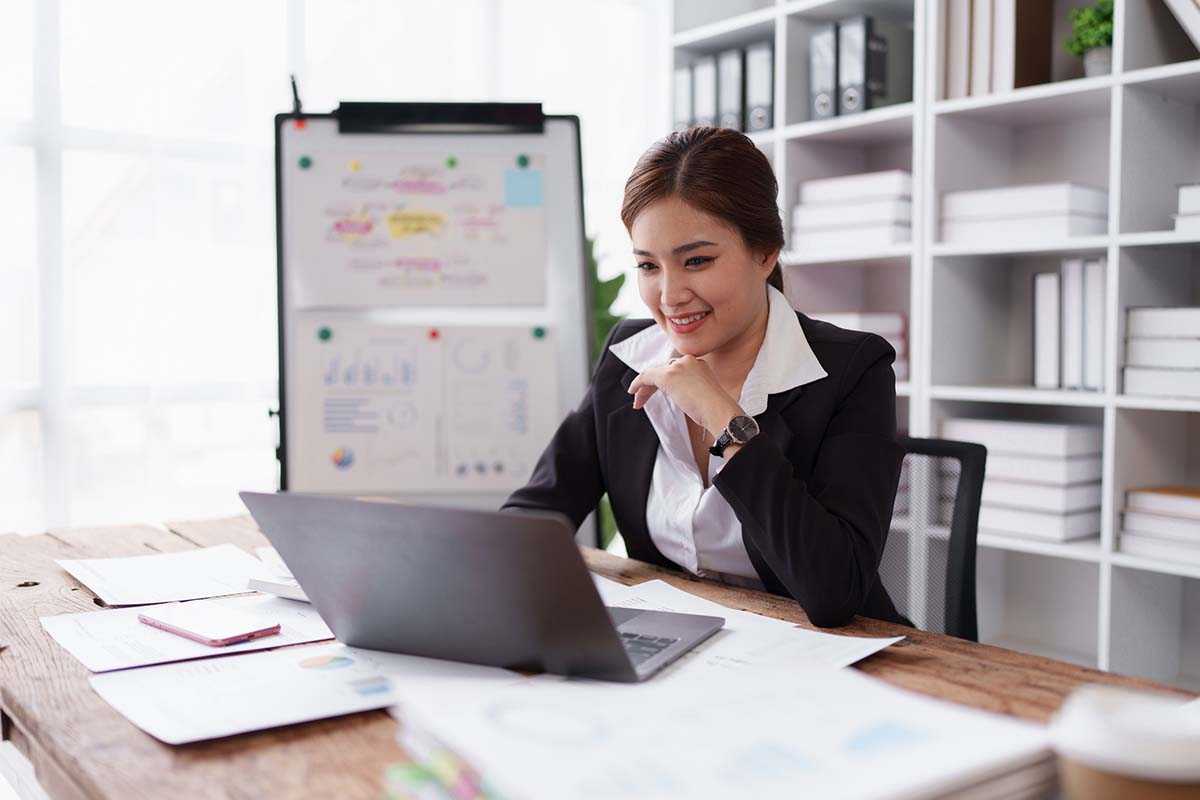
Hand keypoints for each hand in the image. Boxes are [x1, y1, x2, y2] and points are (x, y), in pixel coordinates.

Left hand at [628, 355, 743, 437]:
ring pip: (654, 373)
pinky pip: (646, 376)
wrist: (719, 411)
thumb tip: (681, 394)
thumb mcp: (703, 392)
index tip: (657, 392)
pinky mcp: (668, 375)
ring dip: (644, 388)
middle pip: (662, 369)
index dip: (662, 380)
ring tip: (638, 402)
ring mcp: (678, 366)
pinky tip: (633, 392)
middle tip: (644, 398)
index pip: (674, 368)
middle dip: (651, 385)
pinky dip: (637, 383)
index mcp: (698, 363)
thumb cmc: (715, 409)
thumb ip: (691, 387)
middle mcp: (687, 360)